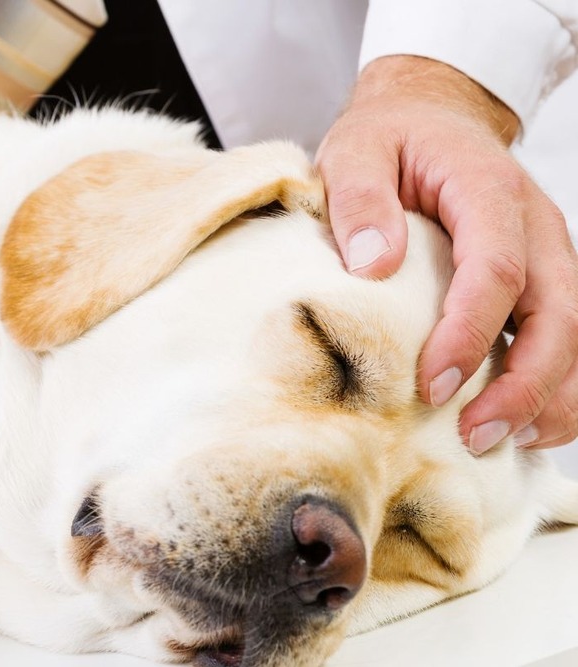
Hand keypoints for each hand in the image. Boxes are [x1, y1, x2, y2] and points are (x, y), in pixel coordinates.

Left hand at [316, 55, 577, 453]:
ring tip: (506, 443)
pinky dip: (557, 384)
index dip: (470, 332)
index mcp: (488, 190)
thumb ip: (358, 199)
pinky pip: (569, 336)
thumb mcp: (356, 150)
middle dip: (523, 383)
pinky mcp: (545, 277)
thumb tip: (374, 264)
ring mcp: (549, 253)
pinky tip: (527, 426)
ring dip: (550, 395)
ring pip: (576, 332)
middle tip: (475, 434)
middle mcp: (535, 225)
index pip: (496, 269)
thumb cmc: (390, 138)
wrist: (431, 114)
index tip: (431, 384)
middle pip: (556, 312)